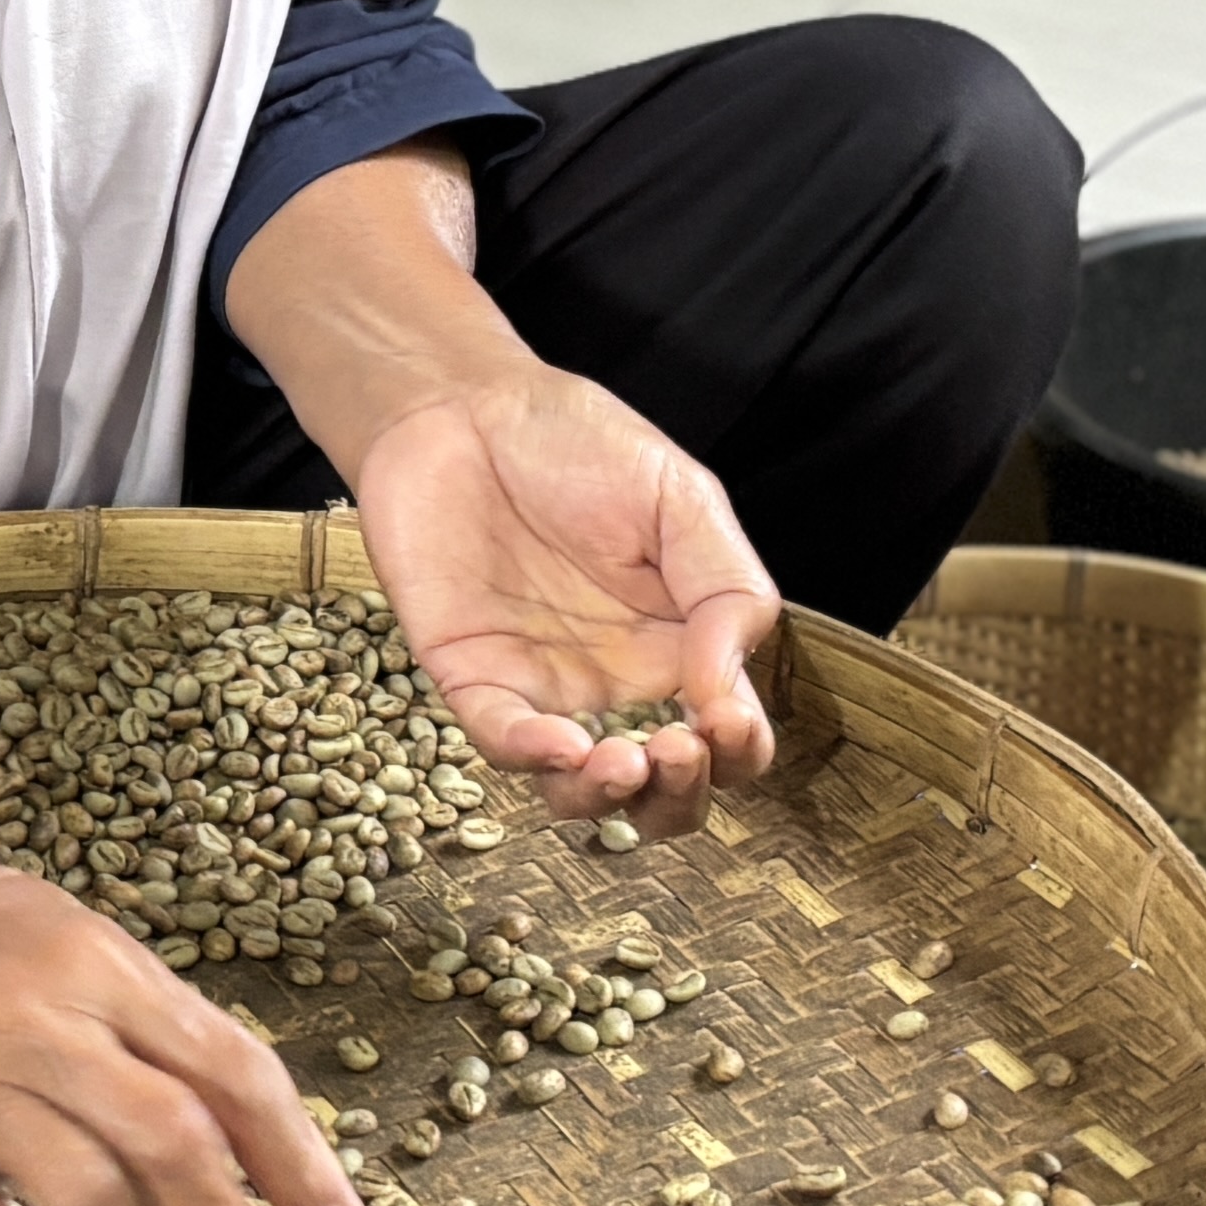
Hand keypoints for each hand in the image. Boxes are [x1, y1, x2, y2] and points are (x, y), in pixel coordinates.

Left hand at [227, 137, 784, 835]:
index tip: (727, 721)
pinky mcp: (473, 677)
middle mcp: (619, 683)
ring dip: (609, 798)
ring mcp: (545, 688)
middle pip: (663, 788)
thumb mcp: (683, 500)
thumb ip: (725, 589)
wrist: (466, 407)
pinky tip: (560, 744)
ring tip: (623, 762)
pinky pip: (502, 739)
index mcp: (684, 645)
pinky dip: (532, 755)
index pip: (729, 735)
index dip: (739, 749)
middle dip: (681, 795)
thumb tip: (730, 688)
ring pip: (581, 791)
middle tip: (677, 750)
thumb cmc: (580, 444)